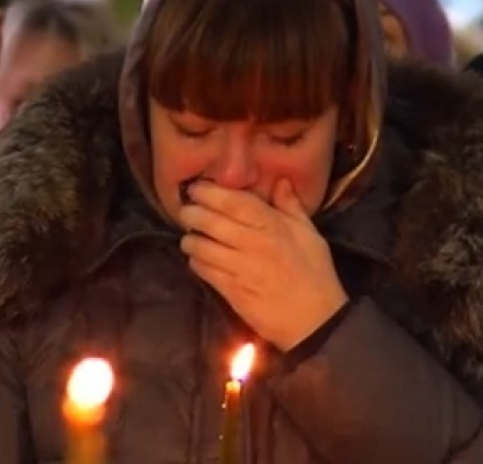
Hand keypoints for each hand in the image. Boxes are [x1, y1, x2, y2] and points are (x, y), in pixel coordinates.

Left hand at [179, 179, 348, 350]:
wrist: (315, 321)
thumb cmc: (314, 274)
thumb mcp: (309, 235)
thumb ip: (291, 206)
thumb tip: (280, 180)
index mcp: (271, 226)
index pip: (233, 202)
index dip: (209, 192)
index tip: (196, 188)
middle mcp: (251, 243)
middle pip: (208, 221)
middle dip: (190, 213)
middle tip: (186, 211)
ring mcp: (238, 268)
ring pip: (199, 245)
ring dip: (190, 238)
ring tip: (191, 235)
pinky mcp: (230, 289)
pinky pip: (202, 269)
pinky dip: (195, 261)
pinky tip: (200, 258)